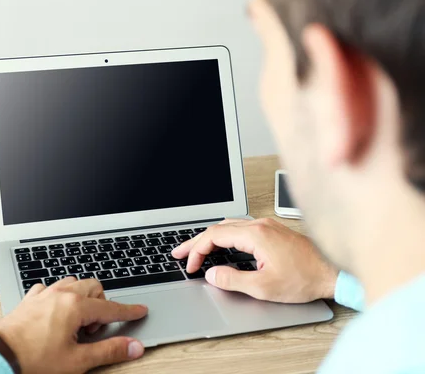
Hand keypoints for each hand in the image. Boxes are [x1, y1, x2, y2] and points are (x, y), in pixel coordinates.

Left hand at [0, 277, 147, 373]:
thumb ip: (108, 351)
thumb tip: (132, 347)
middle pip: (93, 288)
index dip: (128, 311)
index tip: (139, 310)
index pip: (110, 308)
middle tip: (94, 330)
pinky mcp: (31, 299)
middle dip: (101, 306)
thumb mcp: (77, 361)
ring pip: (73, 284)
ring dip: (81, 299)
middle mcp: (61, 294)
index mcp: (75, 307)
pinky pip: (52, 288)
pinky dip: (60, 298)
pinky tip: (56, 315)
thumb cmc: (33, 360)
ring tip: (77, 324)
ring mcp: (44, 294)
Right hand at [172, 218, 338, 302]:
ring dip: (210, 238)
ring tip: (196, 249)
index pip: (214, 236)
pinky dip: (224, 236)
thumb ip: (233, 279)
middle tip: (179, 253)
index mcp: (255, 235)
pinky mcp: (273, 231)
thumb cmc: (305, 278)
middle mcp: (260, 225)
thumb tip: (211, 274)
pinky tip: (222, 244)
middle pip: (218, 228)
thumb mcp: (264, 286)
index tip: (189, 265)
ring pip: (229, 226)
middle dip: (196, 242)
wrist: (334, 272)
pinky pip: (241, 228)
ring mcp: (267, 226)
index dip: (197, 251)